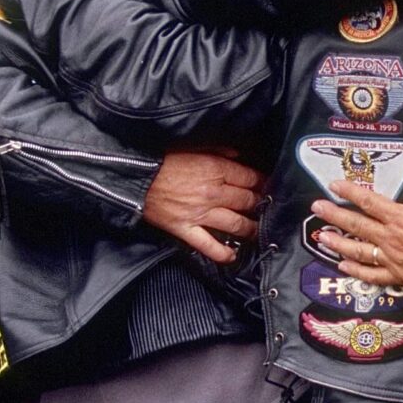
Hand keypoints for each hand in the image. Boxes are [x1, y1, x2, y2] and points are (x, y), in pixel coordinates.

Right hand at [141, 150, 264, 262]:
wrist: (134, 177)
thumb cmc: (161, 160)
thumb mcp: (193, 147)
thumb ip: (218, 151)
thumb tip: (237, 155)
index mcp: (215, 169)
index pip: (250, 178)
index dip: (263, 182)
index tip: (269, 186)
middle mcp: (213, 193)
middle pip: (247, 201)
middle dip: (260, 204)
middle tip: (267, 208)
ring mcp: (200, 213)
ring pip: (236, 224)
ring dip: (251, 229)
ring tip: (259, 231)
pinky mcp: (186, 229)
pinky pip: (209, 246)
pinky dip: (223, 253)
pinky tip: (233, 256)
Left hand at [312, 152, 402, 287]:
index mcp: (400, 217)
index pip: (369, 201)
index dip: (350, 192)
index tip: (333, 185)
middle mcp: (389, 237)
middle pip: (356, 225)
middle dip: (334, 215)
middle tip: (316, 208)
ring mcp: (390, 259)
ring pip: (358, 250)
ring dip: (338, 243)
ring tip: (322, 237)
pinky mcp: (396, 277)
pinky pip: (371, 275)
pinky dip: (356, 271)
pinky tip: (343, 267)